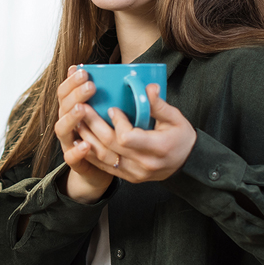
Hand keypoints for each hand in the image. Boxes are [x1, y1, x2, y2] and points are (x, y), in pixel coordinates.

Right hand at [53, 66, 114, 202]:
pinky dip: (76, 150)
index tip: (83, 71)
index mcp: (73, 109)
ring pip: (62, 128)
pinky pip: (71, 157)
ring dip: (71, 118)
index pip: (65, 91)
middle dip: (75, 94)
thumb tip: (127, 73)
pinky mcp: (75, 161)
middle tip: (90, 86)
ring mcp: (69, 142)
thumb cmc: (109, 135)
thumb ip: (112, 96)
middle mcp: (68, 124)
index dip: (71, 81)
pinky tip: (85, 144)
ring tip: (82, 108)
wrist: (102, 168)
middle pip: (63, 106)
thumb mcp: (112, 113)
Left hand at [78, 83, 196, 182]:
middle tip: (82, 108)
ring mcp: (135, 173)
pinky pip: (104, 167)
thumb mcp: (176, 119)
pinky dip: (91, 154)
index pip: (128, 138)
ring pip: (104, 158)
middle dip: (94, 125)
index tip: (112, 109)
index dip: (117, 123)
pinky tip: (81, 140)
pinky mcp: (128, 177)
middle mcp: (144, 164)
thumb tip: (149, 87)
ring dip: (87, 138)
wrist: (186, 164)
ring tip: (77, 121)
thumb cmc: (181, 138)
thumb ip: (160, 105)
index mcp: (158, 148)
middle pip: (111, 146)